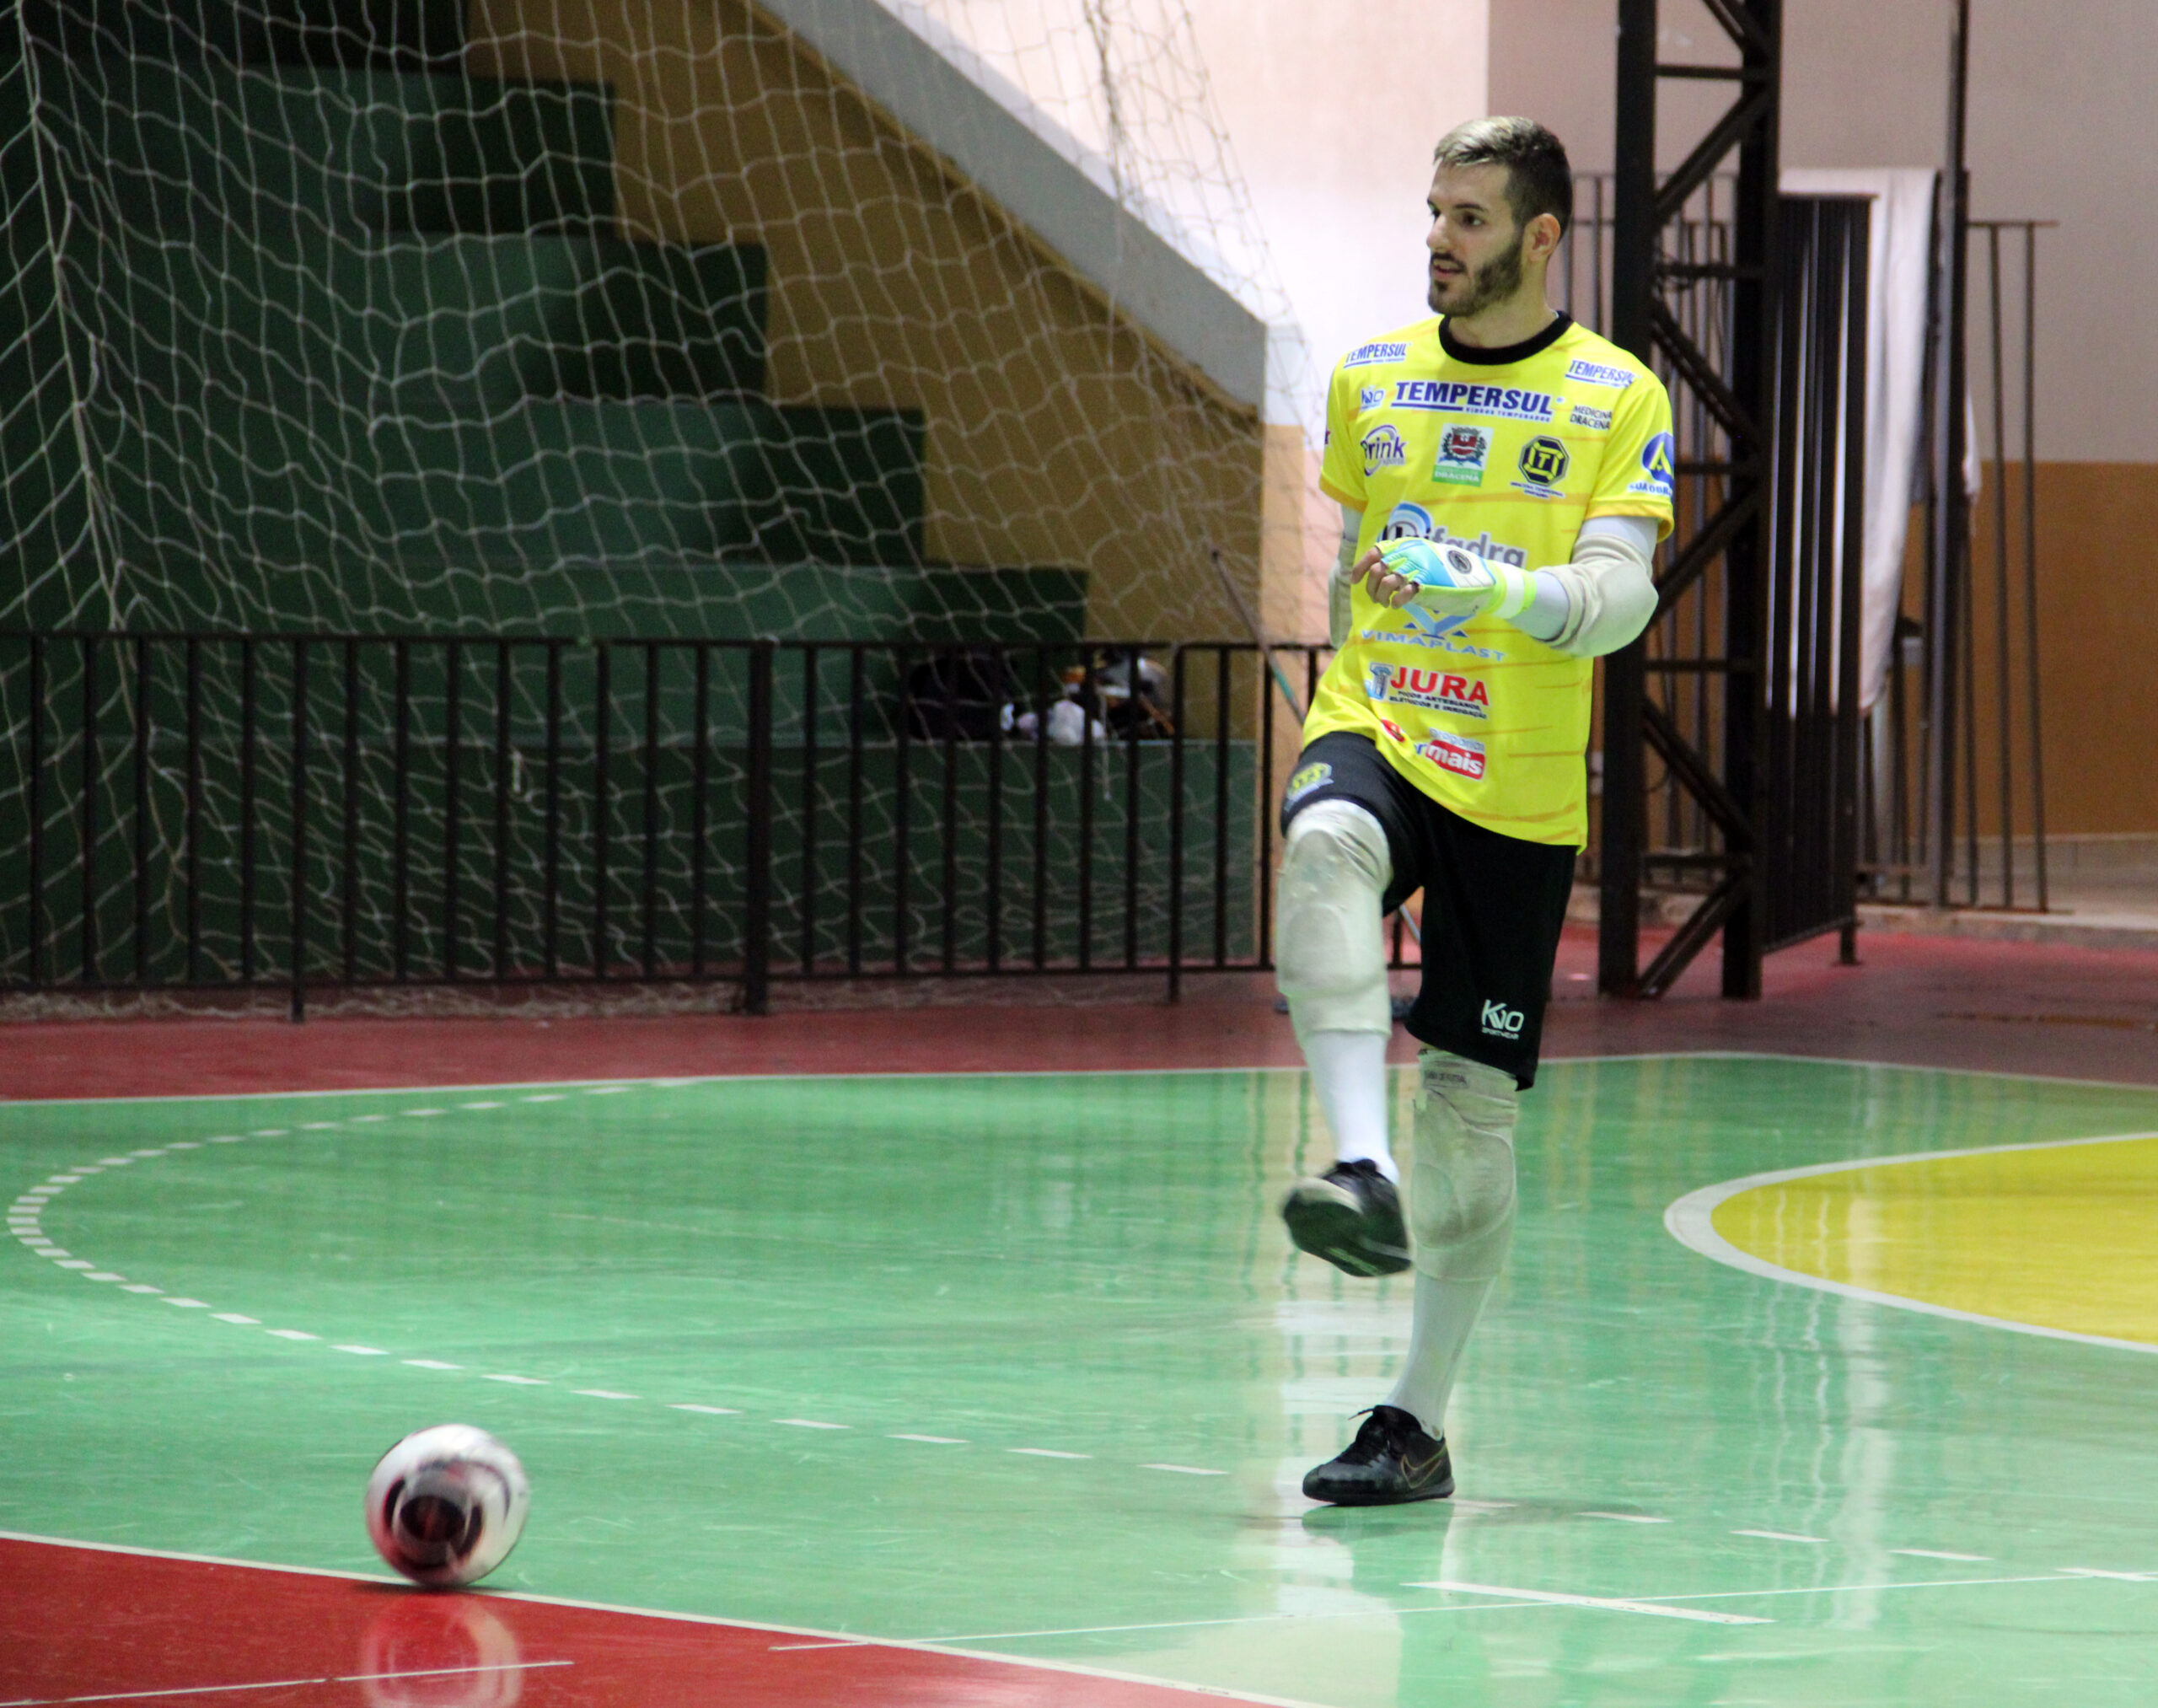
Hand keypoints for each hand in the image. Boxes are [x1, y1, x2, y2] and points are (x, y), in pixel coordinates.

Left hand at [1354, 538, 1501, 617]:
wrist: (1479, 580)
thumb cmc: (1450, 573)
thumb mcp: (1425, 560)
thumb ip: (1404, 562)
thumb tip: (1379, 573)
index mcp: (1410, 545)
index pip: (1377, 551)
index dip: (1361, 567)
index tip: (1354, 580)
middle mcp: (1412, 553)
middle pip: (1378, 569)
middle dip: (1372, 587)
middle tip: (1377, 598)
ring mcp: (1420, 568)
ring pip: (1386, 581)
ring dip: (1381, 596)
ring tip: (1386, 603)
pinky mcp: (1427, 584)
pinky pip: (1402, 593)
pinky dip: (1396, 601)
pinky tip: (1398, 605)